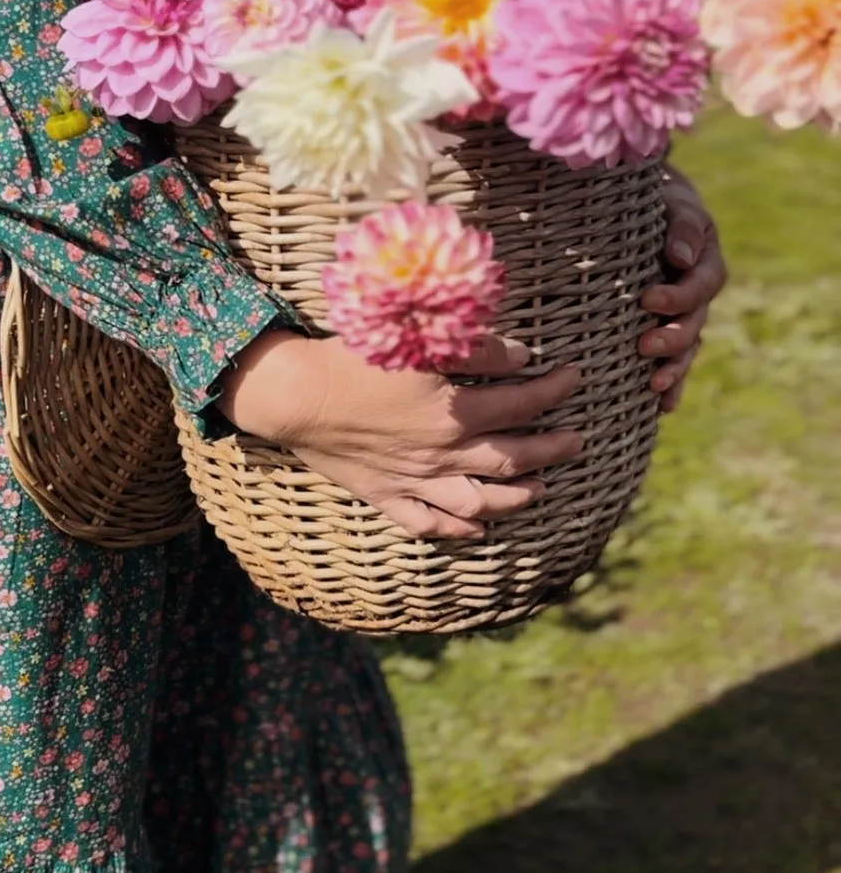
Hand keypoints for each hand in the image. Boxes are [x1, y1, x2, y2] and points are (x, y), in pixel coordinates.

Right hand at [218, 328, 583, 540]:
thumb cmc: (354, 357)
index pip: (522, 402)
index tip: (575, 376)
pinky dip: (456, 532)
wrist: (295, 395)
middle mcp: (442, 454)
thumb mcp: (420, 340)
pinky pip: (427, 523)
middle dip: (552, 450)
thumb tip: (523, 357)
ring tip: (541, 489)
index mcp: (454, 412)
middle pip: (513, 458)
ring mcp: (414, 481)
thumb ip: (477, 348)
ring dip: (516, 498)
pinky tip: (476, 531)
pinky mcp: (385, 494)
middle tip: (577, 441)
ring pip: (479, 502)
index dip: (554, 389)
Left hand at [640, 166, 727, 411]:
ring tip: (654, 385)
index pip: (700, 286)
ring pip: (687, 349)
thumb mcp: (676, 204)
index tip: (648, 300)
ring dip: (673, 369)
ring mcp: (684, 318)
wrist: (647, 211)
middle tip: (644, 345)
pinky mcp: (665, 331)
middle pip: (694, 324)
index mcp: (705, 265)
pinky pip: (674, 363)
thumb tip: (681, 258)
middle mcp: (697, 297)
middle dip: (672, 339)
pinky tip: (661, 408)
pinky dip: (672, 386)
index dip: (678, 297)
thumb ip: (683, 227)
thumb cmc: (660, 203)